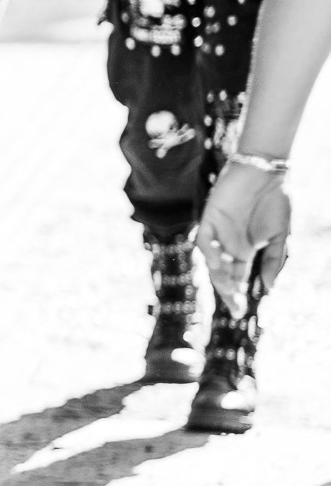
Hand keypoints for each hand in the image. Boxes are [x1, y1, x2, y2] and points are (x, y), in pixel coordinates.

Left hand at [197, 161, 289, 315]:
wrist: (267, 173)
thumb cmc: (276, 201)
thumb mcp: (280, 236)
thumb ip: (274, 261)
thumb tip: (268, 288)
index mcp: (245, 250)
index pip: (236, 278)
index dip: (235, 295)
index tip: (239, 312)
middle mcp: (229, 244)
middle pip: (222, 274)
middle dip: (226, 292)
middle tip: (234, 308)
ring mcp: (218, 232)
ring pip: (211, 260)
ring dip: (218, 275)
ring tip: (228, 288)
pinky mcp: (210, 218)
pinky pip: (205, 239)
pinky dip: (210, 252)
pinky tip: (220, 261)